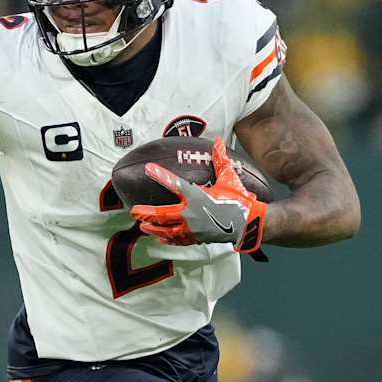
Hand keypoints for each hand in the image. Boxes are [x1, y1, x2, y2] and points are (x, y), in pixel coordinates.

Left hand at [130, 138, 267, 254]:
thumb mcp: (229, 178)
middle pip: (162, 214)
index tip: (149, 169)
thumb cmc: (238, 200)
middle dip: (146, 213)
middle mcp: (191, 213)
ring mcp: (192, 228)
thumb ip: (220, 160)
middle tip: (133, 211)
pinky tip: (159, 237)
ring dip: (153, 228)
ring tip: (142, 226)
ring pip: (166, 230)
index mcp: (197, 196)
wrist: (248, 223)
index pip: (175, 184)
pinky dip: (167, 239)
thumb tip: (218, 141)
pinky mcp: (197, 238)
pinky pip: (177, 240)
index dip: (161, 176)